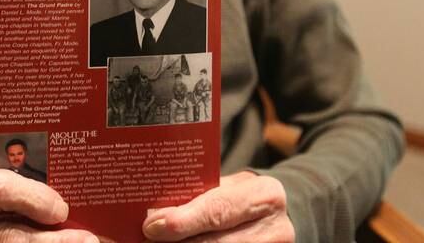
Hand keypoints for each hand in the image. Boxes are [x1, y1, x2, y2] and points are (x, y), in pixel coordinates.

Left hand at [141, 171, 293, 241]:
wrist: (275, 218)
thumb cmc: (242, 198)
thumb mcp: (230, 187)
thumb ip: (201, 195)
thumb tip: (154, 212)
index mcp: (265, 194)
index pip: (219, 209)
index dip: (184, 220)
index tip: (152, 226)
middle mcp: (276, 228)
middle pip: (217, 242)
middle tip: (147, 239)